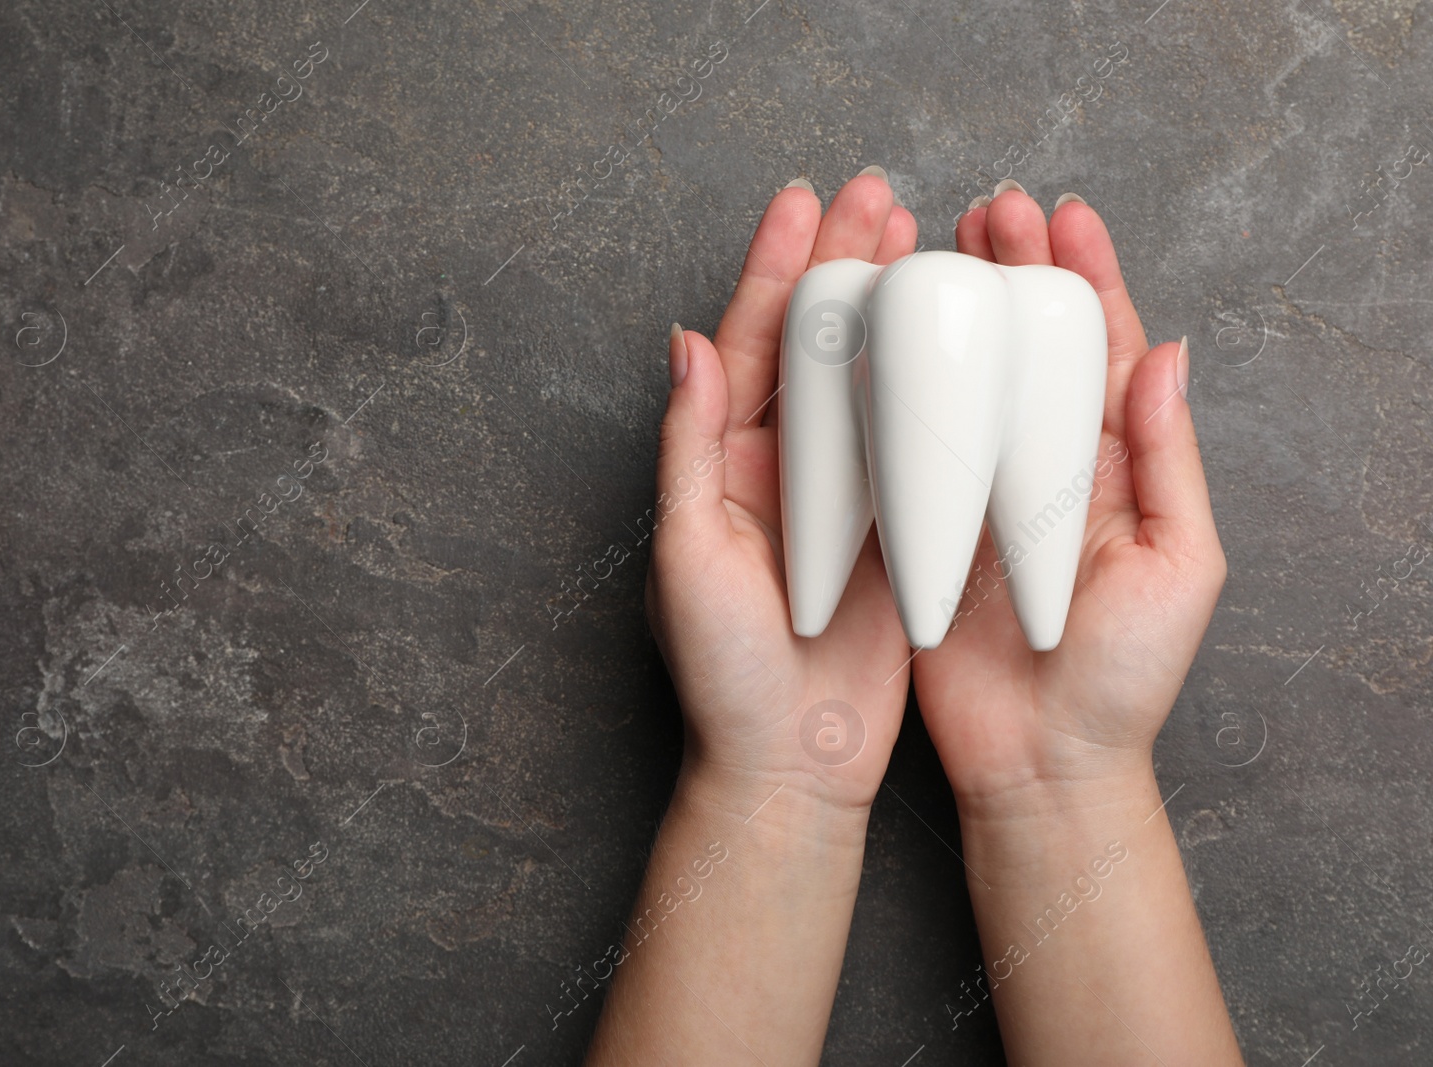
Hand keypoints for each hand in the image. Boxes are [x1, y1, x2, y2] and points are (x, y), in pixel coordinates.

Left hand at [646, 168, 915, 811]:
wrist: (792, 764)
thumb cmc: (723, 677)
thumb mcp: (688, 560)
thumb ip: (688, 450)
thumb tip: (685, 343)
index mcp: (724, 466)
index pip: (747, 345)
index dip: (774, 270)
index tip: (803, 203)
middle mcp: (781, 468)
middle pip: (814, 345)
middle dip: (841, 268)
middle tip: (878, 198)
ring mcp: (841, 495)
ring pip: (867, 381)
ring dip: (892, 312)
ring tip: (927, 245)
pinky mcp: (891, 531)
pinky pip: (913, 443)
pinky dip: (933, 387)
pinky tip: (962, 342)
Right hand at [912, 186, 1227, 816]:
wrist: (1039, 763)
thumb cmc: (1122, 681)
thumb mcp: (1178, 570)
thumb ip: (1172, 464)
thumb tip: (1167, 356)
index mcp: (1114, 469)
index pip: (1104, 351)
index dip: (1086, 278)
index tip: (1060, 217)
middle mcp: (1046, 468)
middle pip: (1029, 348)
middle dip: (1013, 273)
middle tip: (985, 210)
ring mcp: (982, 494)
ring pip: (968, 383)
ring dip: (952, 315)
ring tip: (929, 251)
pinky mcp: (927, 527)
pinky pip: (911, 446)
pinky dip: (897, 391)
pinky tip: (877, 344)